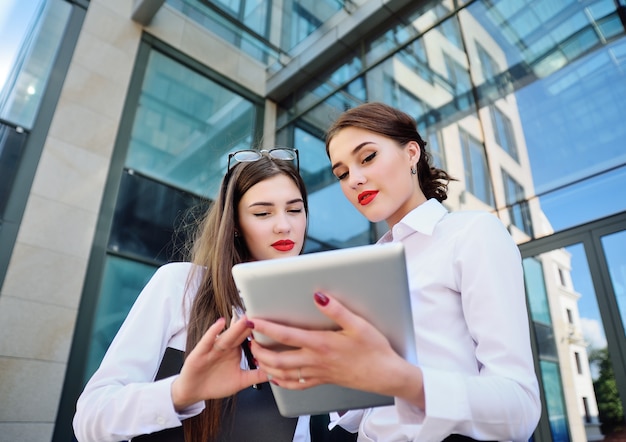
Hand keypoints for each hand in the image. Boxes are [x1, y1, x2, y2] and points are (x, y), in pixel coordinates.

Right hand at [171, 316, 266, 409]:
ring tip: (245, 319)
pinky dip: (213, 332)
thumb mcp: (240, 381)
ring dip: (235, 327)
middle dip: (249, 326)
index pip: (249, 339)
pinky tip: (220, 323)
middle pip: (239, 334)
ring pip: (226, 336)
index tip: (273, 326)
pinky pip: (208, 340)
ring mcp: (213, 348)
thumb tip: (276, 373)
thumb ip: (256, 376)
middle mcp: (225, 347)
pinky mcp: (200, 352)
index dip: (259, 333)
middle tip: (261, 315)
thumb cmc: (215, 384)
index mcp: (235, 350)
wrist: (193, 391)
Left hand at [250, 292, 423, 406]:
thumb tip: (318, 295)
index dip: (266, 327)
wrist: (385, 375)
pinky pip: (296, 385)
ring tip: (256, 355)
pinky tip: (275, 377)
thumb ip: (336, 310)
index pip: (286, 335)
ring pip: (283, 373)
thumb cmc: (374, 349)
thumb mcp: (358, 324)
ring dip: (266, 365)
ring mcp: (318, 373)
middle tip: (248, 340)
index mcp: (321, 344)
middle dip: (259, 349)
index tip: (253, 320)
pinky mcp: (323, 381)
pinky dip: (281, 382)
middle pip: (278, 358)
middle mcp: (315, 360)